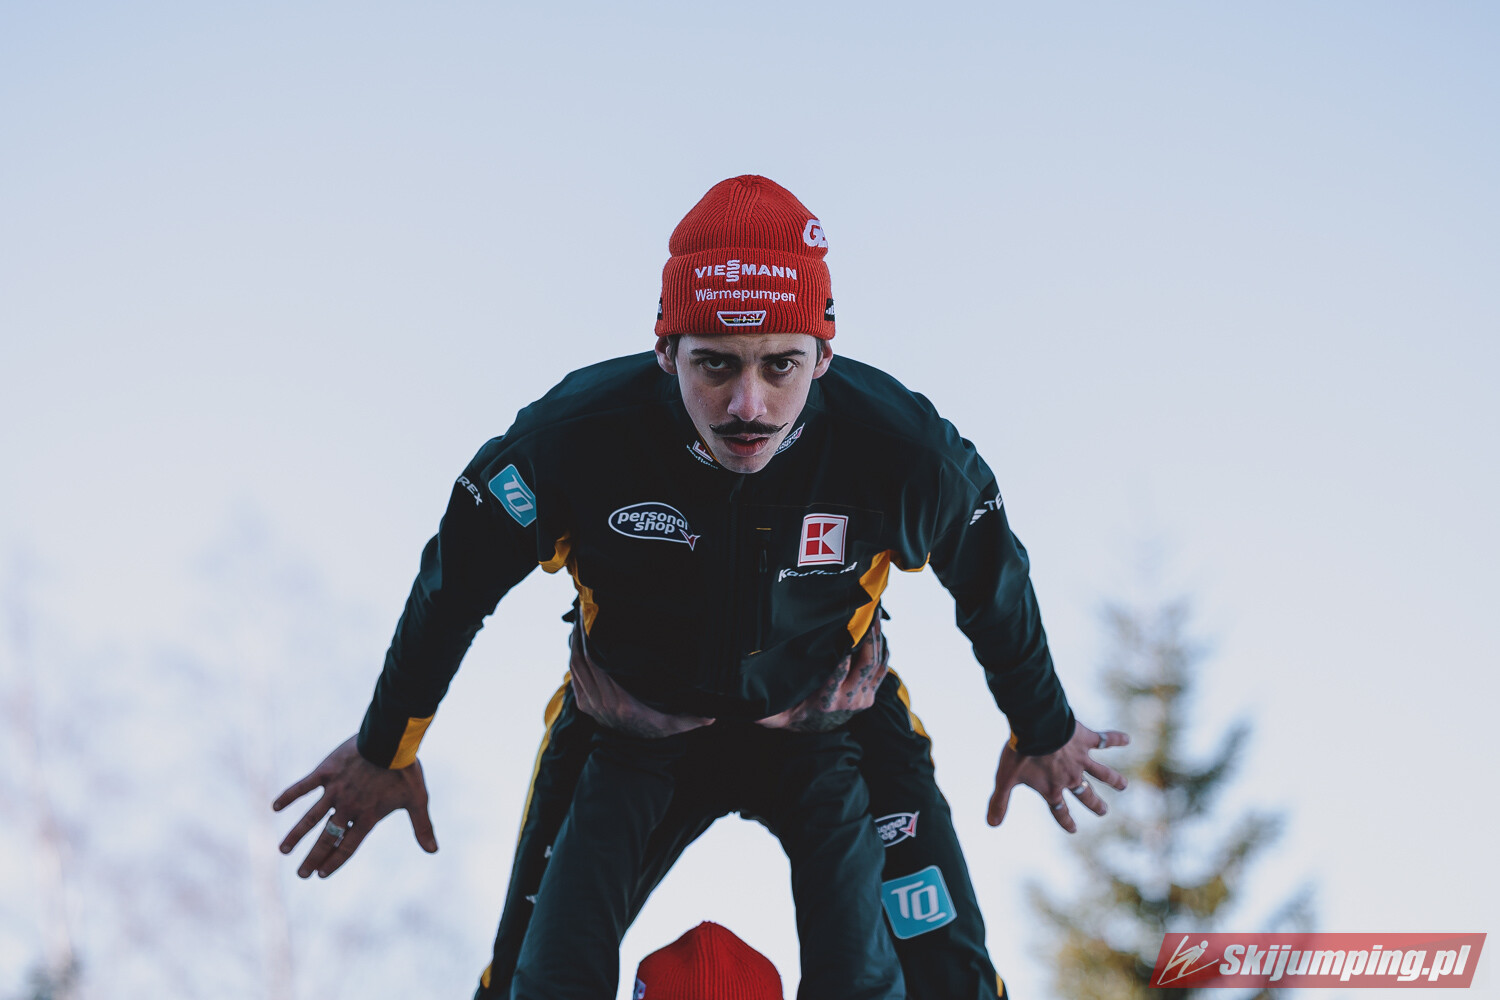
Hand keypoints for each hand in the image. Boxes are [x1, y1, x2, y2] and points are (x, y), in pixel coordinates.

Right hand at [272, 735, 437, 877]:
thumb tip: (434, 851)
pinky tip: (274, 807)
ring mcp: (334, 790)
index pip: (347, 846)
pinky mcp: (326, 772)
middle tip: (301, 874)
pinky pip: (303, 786)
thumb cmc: (405, 771)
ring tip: (283, 850)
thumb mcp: (417, 800)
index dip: (335, 861)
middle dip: (313, 857)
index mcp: (367, 816)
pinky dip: (289, 796)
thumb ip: (422, 827)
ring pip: (311, 817)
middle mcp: (348, 807)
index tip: (322, 874)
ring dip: (296, 835)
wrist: (392, 740)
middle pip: (326, 838)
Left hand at [568, 624, 715, 737]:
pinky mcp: (583, 704)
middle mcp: (602, 701)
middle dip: (582, 634)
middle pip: (584, 659)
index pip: (599, 664)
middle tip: (586, 608)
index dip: (592, 640)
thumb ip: (693, 718)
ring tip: (580, 619)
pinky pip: (574, 675)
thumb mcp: (675, 724)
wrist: (632, 751)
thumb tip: (713, 714)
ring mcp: (590, 703)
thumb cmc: (655, 729)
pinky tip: (577, 640)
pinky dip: (573, 656)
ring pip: (575, 665)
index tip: (595, 617)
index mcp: (622, 701)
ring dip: (575, 642)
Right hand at [756, 615, 888, 731]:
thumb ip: (762, 709)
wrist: (816, 731)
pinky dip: (883, 649)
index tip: (845, 626)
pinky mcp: (870, 695)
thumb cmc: (794, 713)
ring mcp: (862, 698)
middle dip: (868, 637)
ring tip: (874, 615)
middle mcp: (847, 700)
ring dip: (878, 639)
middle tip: (866, 612)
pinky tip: (878, 631)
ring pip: (876, 664)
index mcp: (825, 700)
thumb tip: (742, 702)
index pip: (837, 672)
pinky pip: (882, 669)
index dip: (844, 650)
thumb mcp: (775, 714)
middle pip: (865, 664)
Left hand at [986, 721, 1128, 832]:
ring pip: (1102, 772)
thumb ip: (999, 801)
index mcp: (1052, 788)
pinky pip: (1104, 740)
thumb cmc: (1020, 753)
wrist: (1035, 727)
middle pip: (1085, 795)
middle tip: (1103, 811)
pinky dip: (1116, 739)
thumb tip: (990, 825)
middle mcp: (1070, 777)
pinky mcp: (1086, 740)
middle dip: (1095, 804)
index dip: (1065, 821)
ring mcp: (1081, 759)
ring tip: (1124, 785)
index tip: (1073, 829)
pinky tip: (1128, 739)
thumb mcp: (1005, 779)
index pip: (1060, 810)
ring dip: (1113, 779)